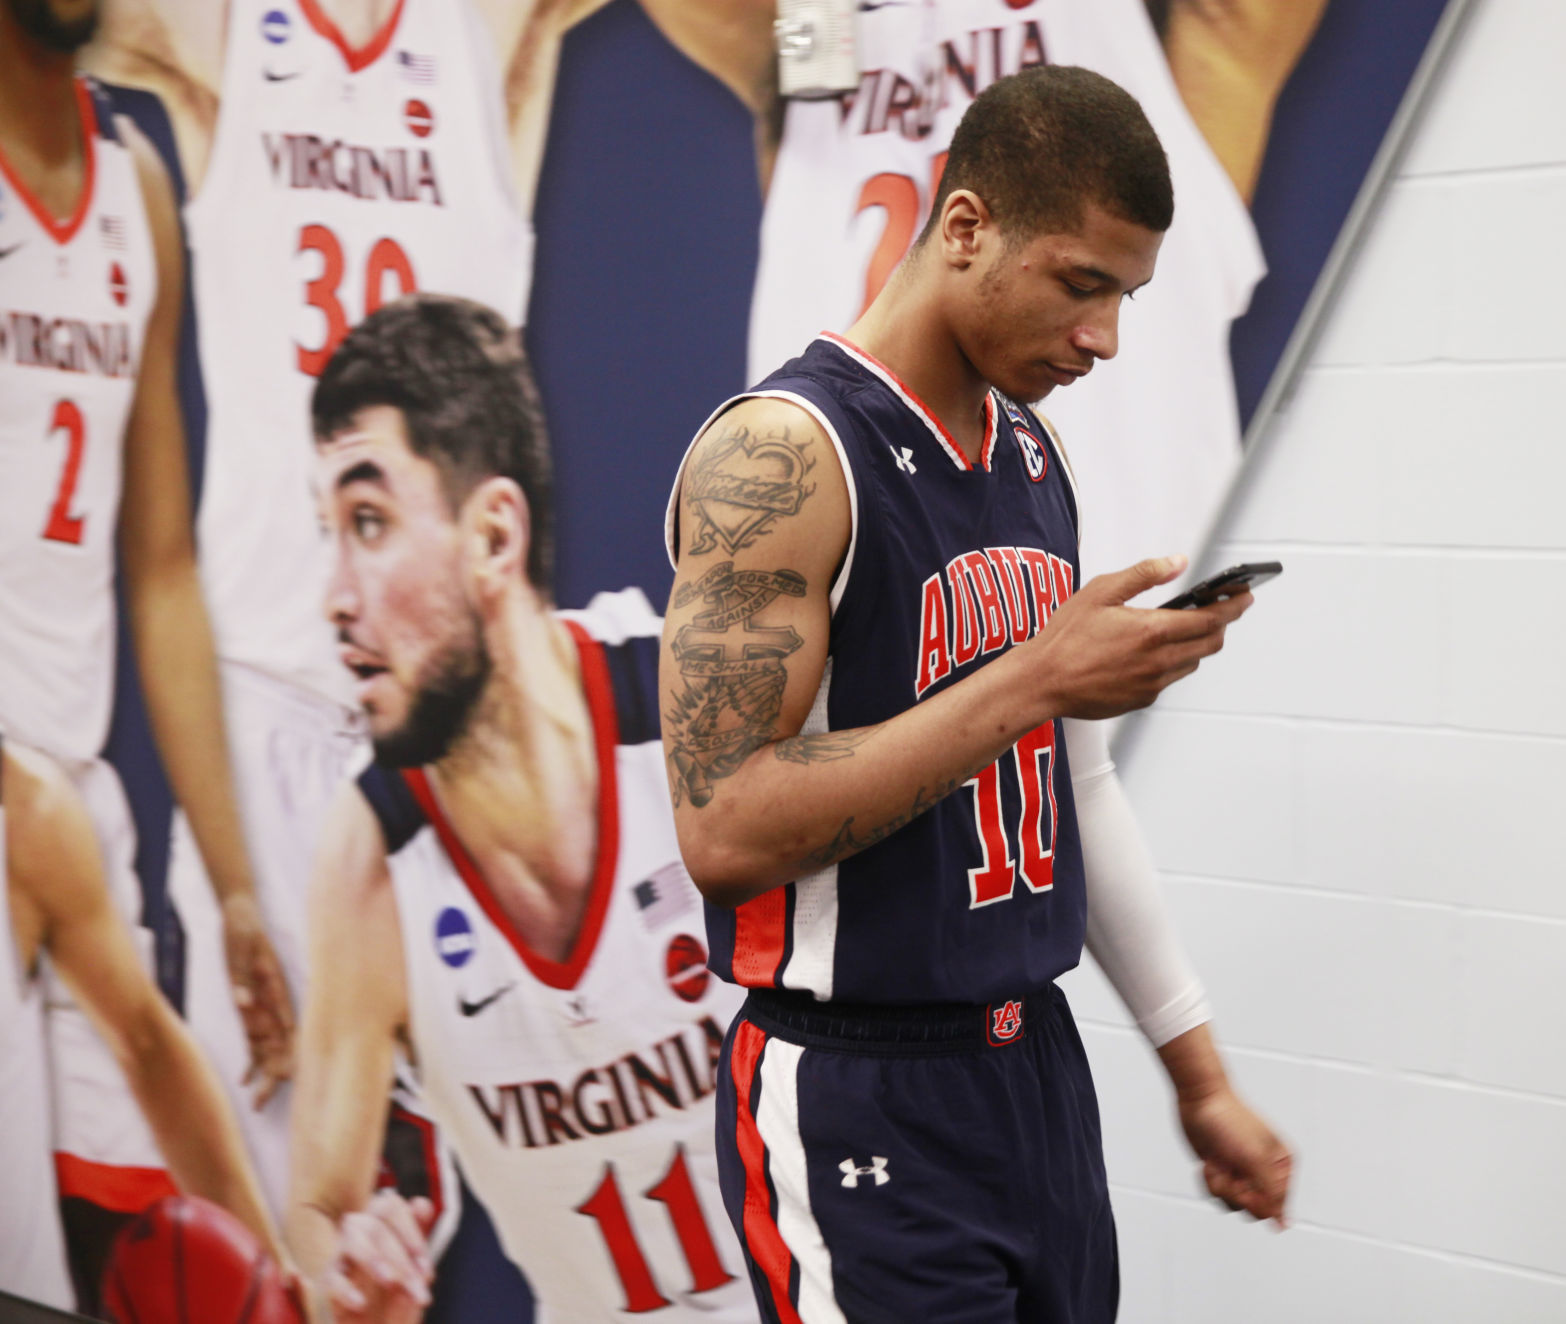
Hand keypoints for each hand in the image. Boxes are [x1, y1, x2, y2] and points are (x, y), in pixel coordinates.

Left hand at [220, 891, 295, 1107]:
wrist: (240, 917)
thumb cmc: (244, 932)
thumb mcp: (242, 950)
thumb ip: (242, 977)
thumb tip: (243, 1002)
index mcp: (276, 990)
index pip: (287, 1027)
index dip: (289, 1052)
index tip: (288, 1077)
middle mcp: (273, 1004)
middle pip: (280, 1045)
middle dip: (275, 1074)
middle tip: (264, 1102)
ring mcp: (262, 1007)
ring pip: (268, 1047)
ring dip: (265, 1073)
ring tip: (258, 1102)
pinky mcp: (250, 1008)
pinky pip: (253, 1039)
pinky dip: (251, 1059)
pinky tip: (245, 1078)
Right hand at [319, 1192, 435, 1322]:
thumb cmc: (395, 1306)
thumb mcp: (414, 1278)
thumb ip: (418, 1244)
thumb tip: (421, 1203)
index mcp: (382, 1228)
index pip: (391, 1207)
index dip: (412, 1232)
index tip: (427, 1271)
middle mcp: (359, 1237)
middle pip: (374, 1225)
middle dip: (400, 1256)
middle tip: (418, 1288)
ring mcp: (340, 1260)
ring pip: (352, 1240)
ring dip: (374, 1258)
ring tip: (392, 1283)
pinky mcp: (326, 1287)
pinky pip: (331, 1279)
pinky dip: (346, 1290)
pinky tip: (361, 1304)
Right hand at [1030, 555, 1253, 718]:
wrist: (1041, 682)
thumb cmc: (1064, 638)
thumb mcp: (1100, 591)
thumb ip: (1144, 574)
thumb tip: (1177, 563)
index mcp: (1151, 630)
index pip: (1211, 619)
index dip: (1234, 606)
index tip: (1245, 597)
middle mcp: (1158, 660)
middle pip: (1210, 643)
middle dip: (1221, 625)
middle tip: (1219, 610)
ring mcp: (1152, 683)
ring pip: (1192, 662)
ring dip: (1196, 645)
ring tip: (1183, 629)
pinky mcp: (1142, 699)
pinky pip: (1169, 679)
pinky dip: (1171, 663)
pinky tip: (1151, 652)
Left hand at [1177, 1083, 1292, 1225]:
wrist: (1199, 1100)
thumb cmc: (1229, 1123)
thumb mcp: (1254, 1159)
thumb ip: (1271, 1194)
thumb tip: (1283, 1225)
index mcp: (1283, 1167)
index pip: (1275, 1206)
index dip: (1257, 1199)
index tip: (1245, 1179)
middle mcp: (1265, 1173)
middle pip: (1254, 1210)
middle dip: (1235, 1192)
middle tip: (1228, 1169)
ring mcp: (1243, 1174)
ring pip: (1234, 1205)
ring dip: (1220, 1185)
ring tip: (1217, 1162)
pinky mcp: (1223, 1174)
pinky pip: (1218, 1196)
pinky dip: (1210, 1181)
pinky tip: (1208, 1163)